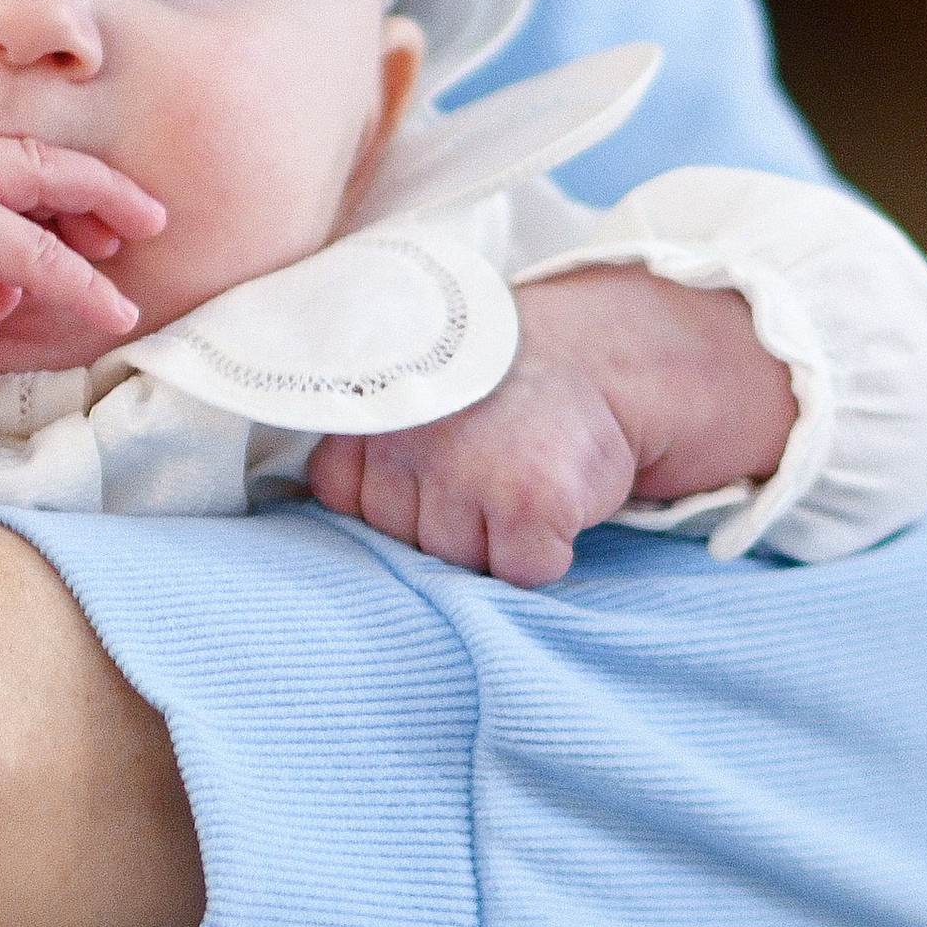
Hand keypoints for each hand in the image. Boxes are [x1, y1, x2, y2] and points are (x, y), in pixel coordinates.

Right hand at [0, 134, 161, 393]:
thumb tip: (17, 286)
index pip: (0, 165)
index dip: (54, 189)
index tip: (92, 219)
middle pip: (33, 160)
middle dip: (94, 187)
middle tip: (140, 217)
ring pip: (46, 191)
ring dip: (104, 215)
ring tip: (143, 242)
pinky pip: (40, 256)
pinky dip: (84, 283)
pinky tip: (114, 309)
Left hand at [310, 262, 799, 586]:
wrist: (602, 354)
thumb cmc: (495, 391)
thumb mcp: (406, 395)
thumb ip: (358, 450)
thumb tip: (323, 551)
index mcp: (362, 414)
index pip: (342, 501)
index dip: (391, 496)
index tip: (433, 458)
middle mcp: (401, 442)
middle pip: (401, 542)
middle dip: (444, 520)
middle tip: (487, 463)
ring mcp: (464, 472)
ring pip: (458, 564)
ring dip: (494, 538)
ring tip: (519, 475)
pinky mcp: (528, 502)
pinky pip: (520, 572)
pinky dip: (545, 551)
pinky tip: (556, 496)